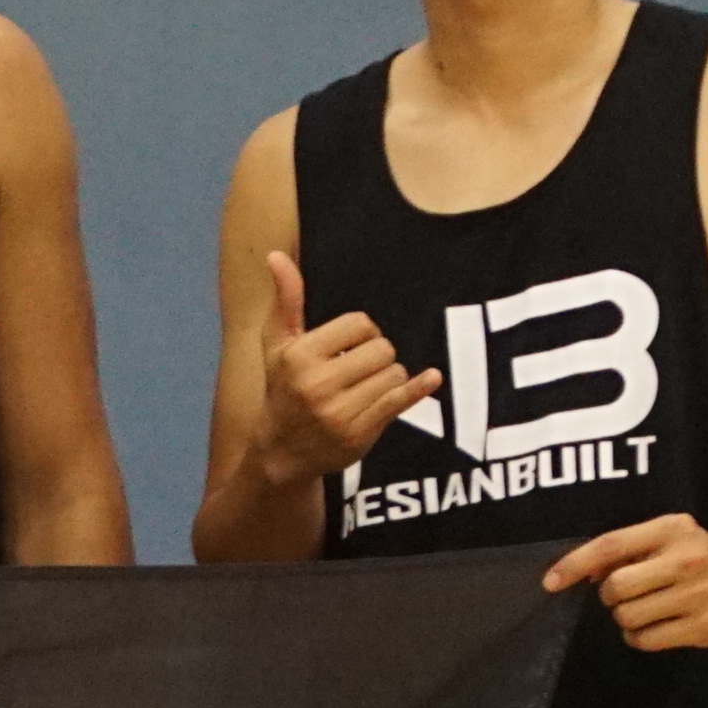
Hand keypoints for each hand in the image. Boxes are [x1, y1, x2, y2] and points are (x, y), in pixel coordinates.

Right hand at [243, 249, 441, 491]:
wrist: (280, 452)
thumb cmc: (282, 389)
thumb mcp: (277, 345)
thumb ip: (285, 300)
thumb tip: (276, 255)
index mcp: (299, 356)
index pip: (360, 324)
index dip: (363, 332)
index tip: (350, 347)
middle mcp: (318, 384)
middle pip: (382, 349)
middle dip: (378, 356)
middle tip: (360, 369)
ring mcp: (340, 412)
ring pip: (394, 374)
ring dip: (389, 377)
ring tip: (366, 387)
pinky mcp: (360, 433)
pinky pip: (400, 401)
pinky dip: (419, 388)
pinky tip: (432, 378)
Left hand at [544, 511, 707, 649]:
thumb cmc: (691, 551)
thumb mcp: (662, 536)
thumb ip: (624, 550)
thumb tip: (580, 574)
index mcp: (671, 529)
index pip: (612, 545)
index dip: (575, 563)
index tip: (549, 581)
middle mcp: (688, 559)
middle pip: (616, 587)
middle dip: (611, 596)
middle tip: (626, 594)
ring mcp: (700, 595)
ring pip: (629, 618)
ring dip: (626, 618)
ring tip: (645, 609)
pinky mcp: (706, 626)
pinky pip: (648, 640)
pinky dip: (640, 637)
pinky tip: (655, 625)